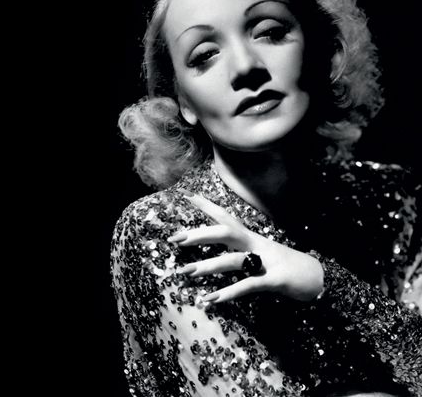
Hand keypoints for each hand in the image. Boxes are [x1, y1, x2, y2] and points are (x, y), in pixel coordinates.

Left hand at [168, 191, 323, 303]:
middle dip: (200, 234)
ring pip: (234, 260)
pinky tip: (211, 299)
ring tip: (185, 272)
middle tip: (175, 239)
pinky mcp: (276, 280)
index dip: (208, 206)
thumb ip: (241, 252)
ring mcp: (268, 261)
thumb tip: (219, 254)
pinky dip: (229, 292)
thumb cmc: (285, 266)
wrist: (320, 278)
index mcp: (253, 238)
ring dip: (208, 266)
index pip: (227, 217)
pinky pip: (249, 285)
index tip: (186, 194)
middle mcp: (258, 245)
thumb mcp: (262, 254)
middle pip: (227, 232)